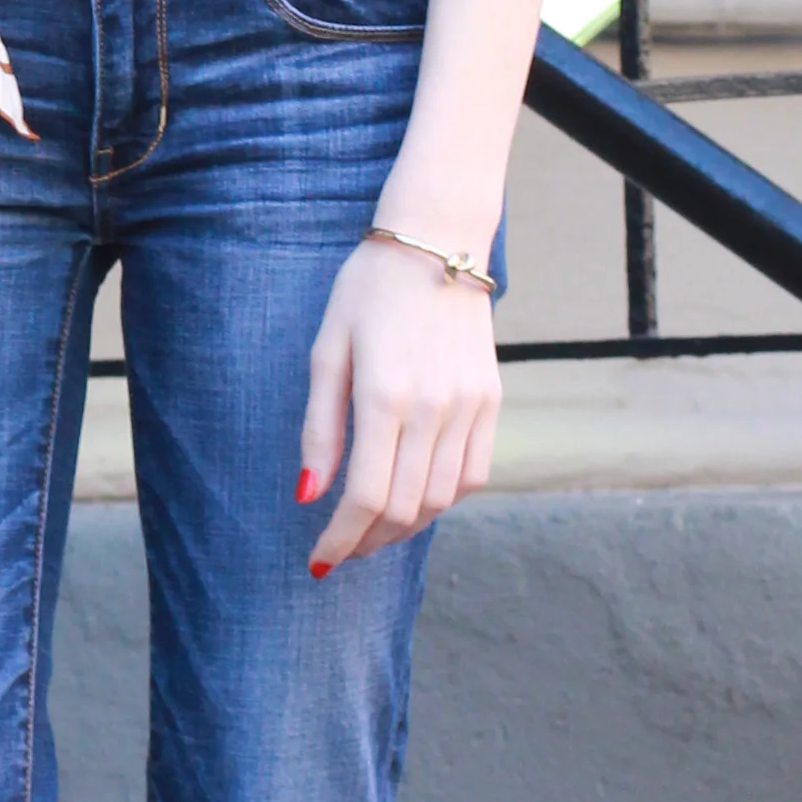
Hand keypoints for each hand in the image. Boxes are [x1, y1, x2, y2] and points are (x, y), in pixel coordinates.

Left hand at [298, 234, 499, 572]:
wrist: (437, 241)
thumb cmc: (368, 291)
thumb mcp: (327, 351)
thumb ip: (320, 428)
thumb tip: (309, 496)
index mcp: (385, 396)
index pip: (366, 498)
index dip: (341, 540)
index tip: (320, 561)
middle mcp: (435, 408)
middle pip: (405, 509)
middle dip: (368, 541)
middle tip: (343, 548)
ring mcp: (470, 406)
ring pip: (443, 500)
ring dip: (406, 526)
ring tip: (375, 527)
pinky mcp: (491, 400)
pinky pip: (474, 474)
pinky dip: (444, 499)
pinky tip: (417, 496)